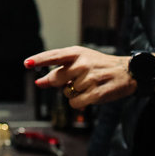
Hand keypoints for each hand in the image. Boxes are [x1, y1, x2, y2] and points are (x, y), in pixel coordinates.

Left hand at [25, 46, 154, 108]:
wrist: (127, 72)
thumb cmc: (99, 66)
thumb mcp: (80, 61)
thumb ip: (59, 69)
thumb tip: (39, 81)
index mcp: (77, 52)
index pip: (54, 55)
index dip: (39, 60)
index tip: (26, 63)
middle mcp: (82, 63)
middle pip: (56, 79)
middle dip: (59, 83)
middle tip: (74, 80)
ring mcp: (90, 78)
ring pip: (66, 93)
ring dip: (74, 93)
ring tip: (89, 85)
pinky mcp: (96, 93)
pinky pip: (76, 103)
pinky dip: (79, 103)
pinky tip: (89, 95)